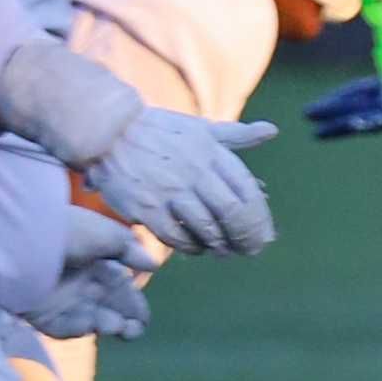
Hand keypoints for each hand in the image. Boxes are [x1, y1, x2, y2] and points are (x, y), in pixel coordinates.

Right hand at [0, 31, 275, 257]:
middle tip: (247, 250)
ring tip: (221, 251)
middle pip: (230, 212)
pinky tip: (194, 248)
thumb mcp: (200, 129)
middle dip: (243, 236)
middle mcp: (194, 171)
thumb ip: (236, 135)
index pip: (246, 188)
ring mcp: (169, 190)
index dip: (259, 215)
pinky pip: (174, 236)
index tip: (263, 231)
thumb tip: (271, 131)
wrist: (109, 132)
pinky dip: (189, 246)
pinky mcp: (146, 207)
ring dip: (217, 245)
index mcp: (210, 152)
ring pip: (205, 227)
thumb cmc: (159, 132)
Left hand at [53, 206, 154, 343]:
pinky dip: (75, 329)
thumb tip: (151, 264)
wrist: (20, 238)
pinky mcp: (40, 313)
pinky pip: (61, 327)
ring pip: (88, 320)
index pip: (121, 289)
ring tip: (111, 325)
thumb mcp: (106, 233)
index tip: (141, 318)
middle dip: (123, 321)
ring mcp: (59, 299)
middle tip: (131, 330)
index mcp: (96, 262)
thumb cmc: (68, 230)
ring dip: (103, 325)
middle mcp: (80, 282)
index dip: (134, 306)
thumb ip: (130, 249)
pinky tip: (87, 325)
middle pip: (108, 308)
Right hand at [302, 12, 381, 148]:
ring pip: (365, 119)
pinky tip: (349, 126)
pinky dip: (366, 123)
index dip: (337, 99)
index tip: (315, 107)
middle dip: (331, 114)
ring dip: (342, 125)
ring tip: (318, 132)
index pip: (358, 92)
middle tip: (307, 118)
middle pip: (355, 107)